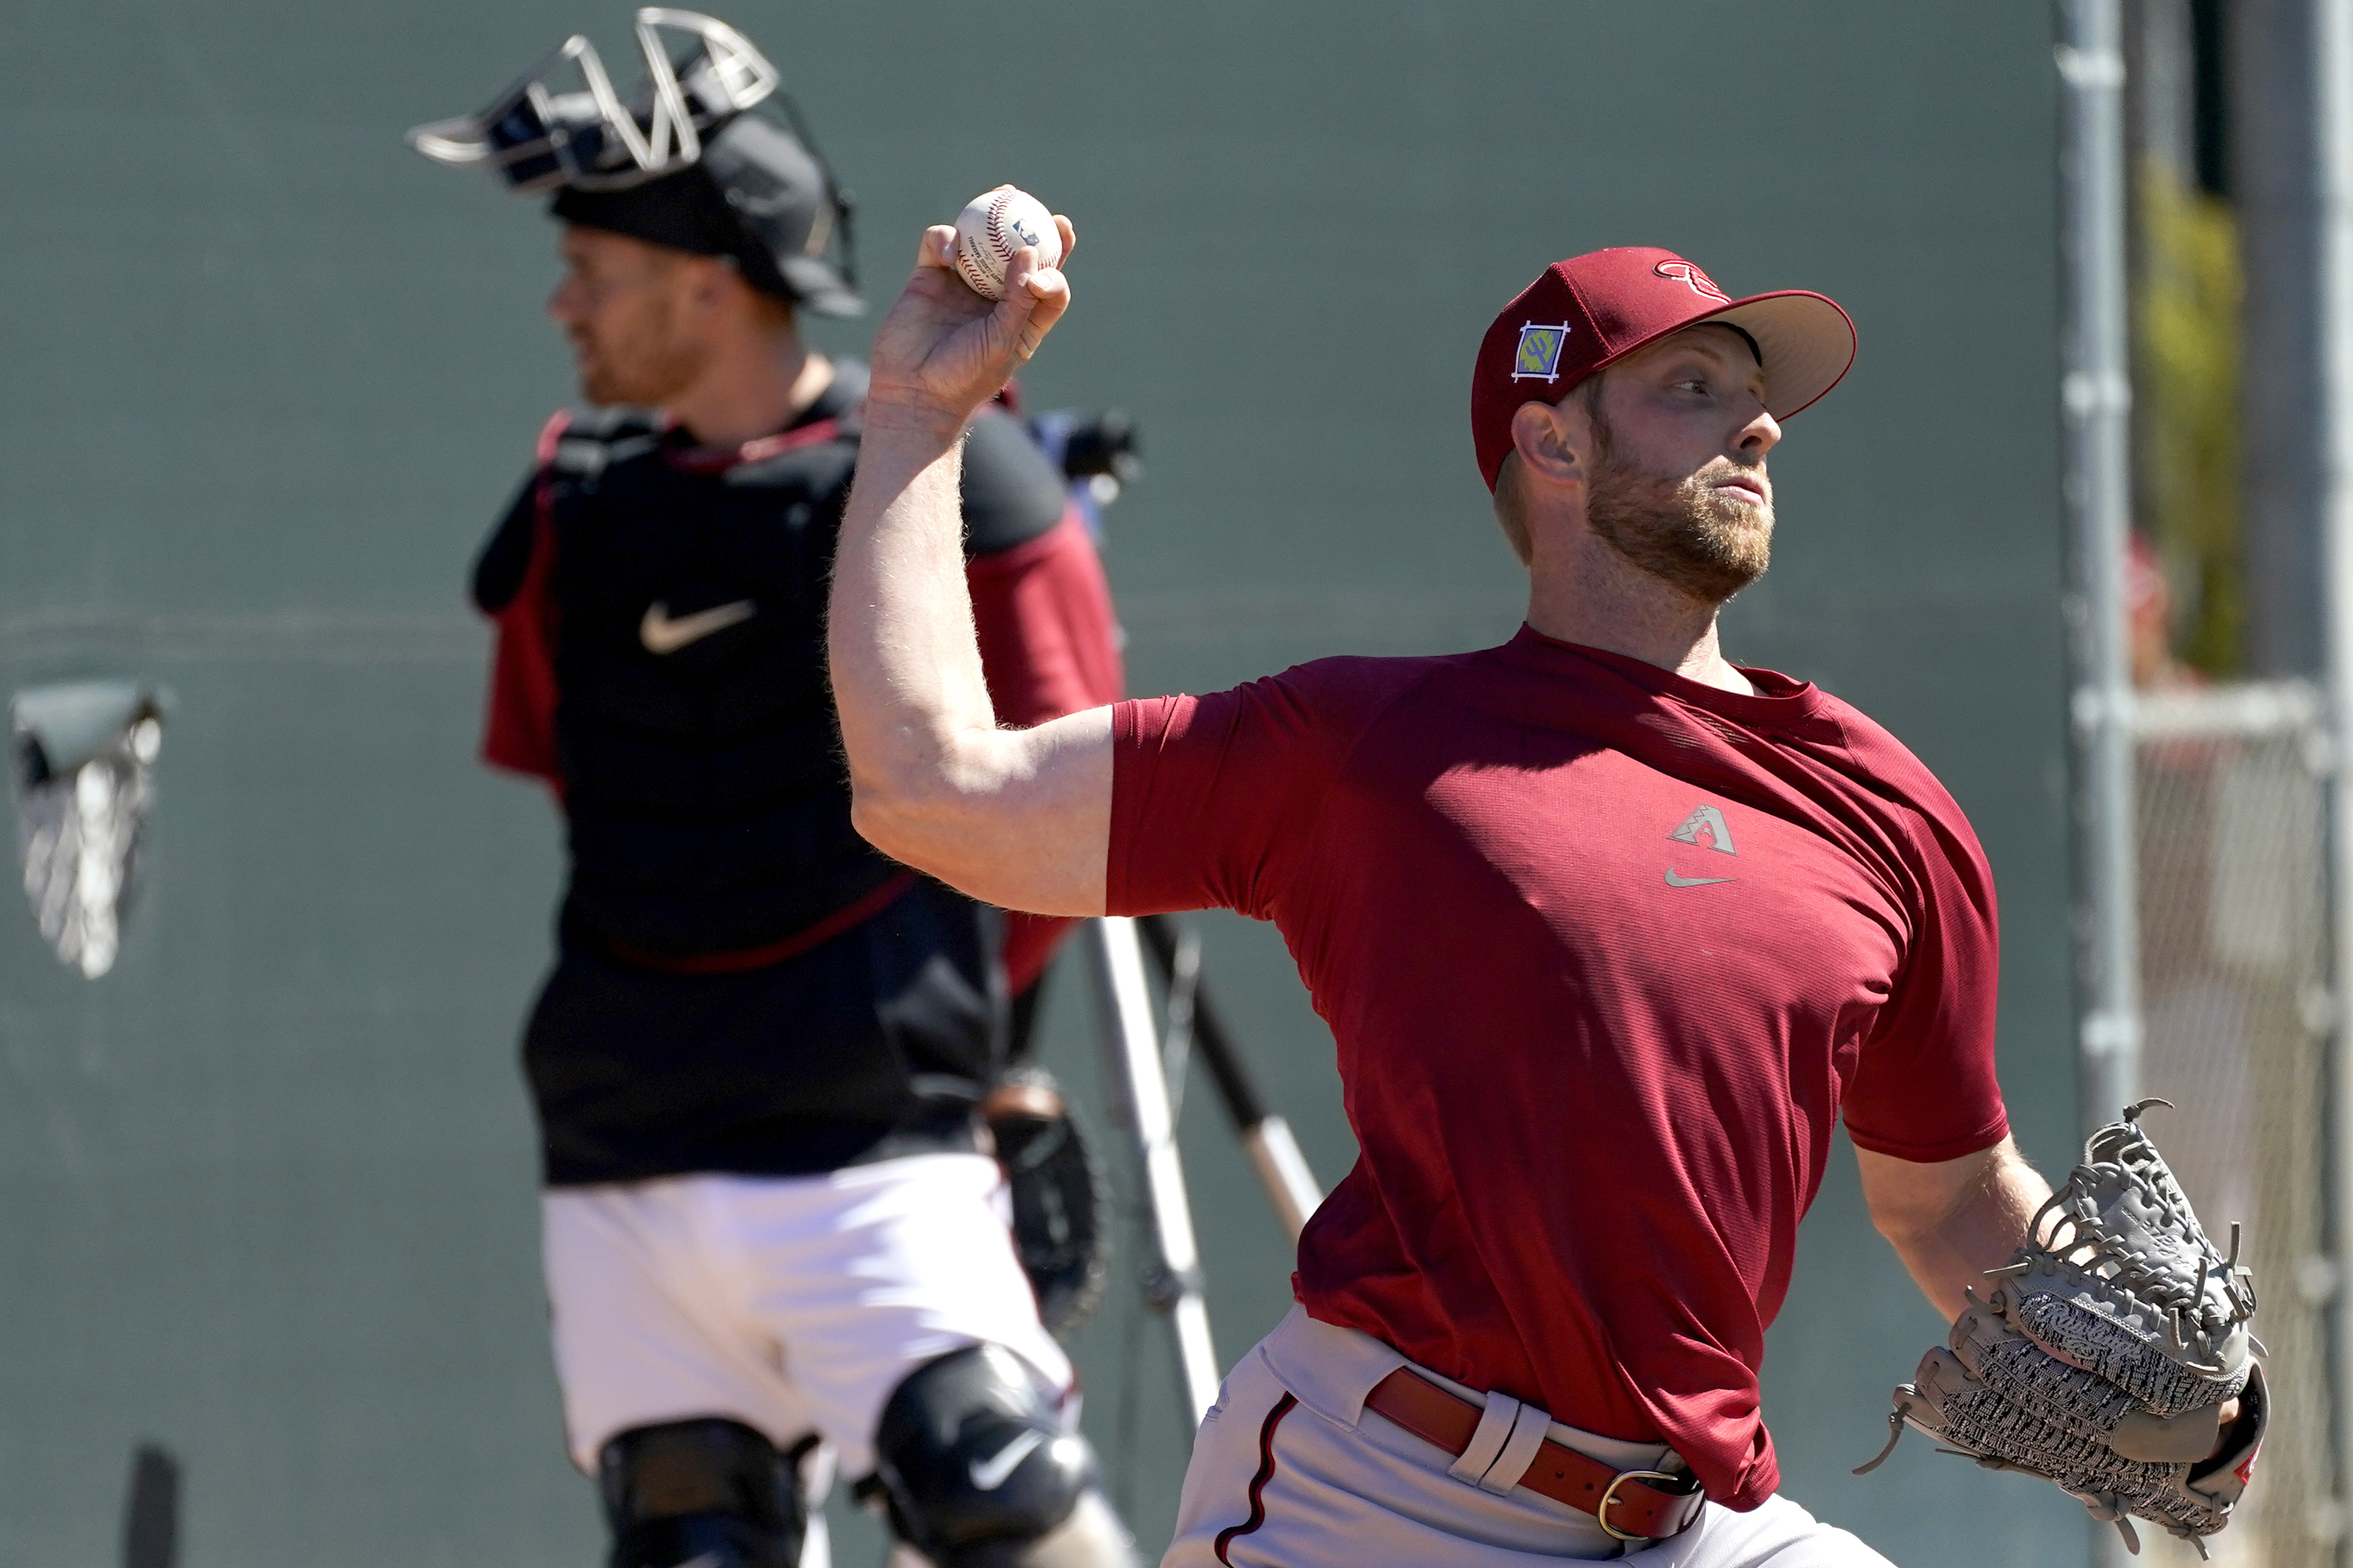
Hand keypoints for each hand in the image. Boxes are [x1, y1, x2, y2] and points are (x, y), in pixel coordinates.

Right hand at [864, 208, 1076, 439]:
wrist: (914, 393)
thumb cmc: (965, 377)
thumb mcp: (1004, 341)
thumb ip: (1020, 299)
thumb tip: (1029, 252)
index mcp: (1020, 317)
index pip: (1045, 280)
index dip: (1057, 255)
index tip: (1063, 231)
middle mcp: (992, 298)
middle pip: (1012, 252)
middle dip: (1023, 223)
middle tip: (1029, 201)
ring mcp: (959, 286)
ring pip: (975, 242)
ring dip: (983, 223)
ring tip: (995, 201)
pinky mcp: (928, 279)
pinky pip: (937, 245)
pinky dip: (943, 239)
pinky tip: (948, 252)